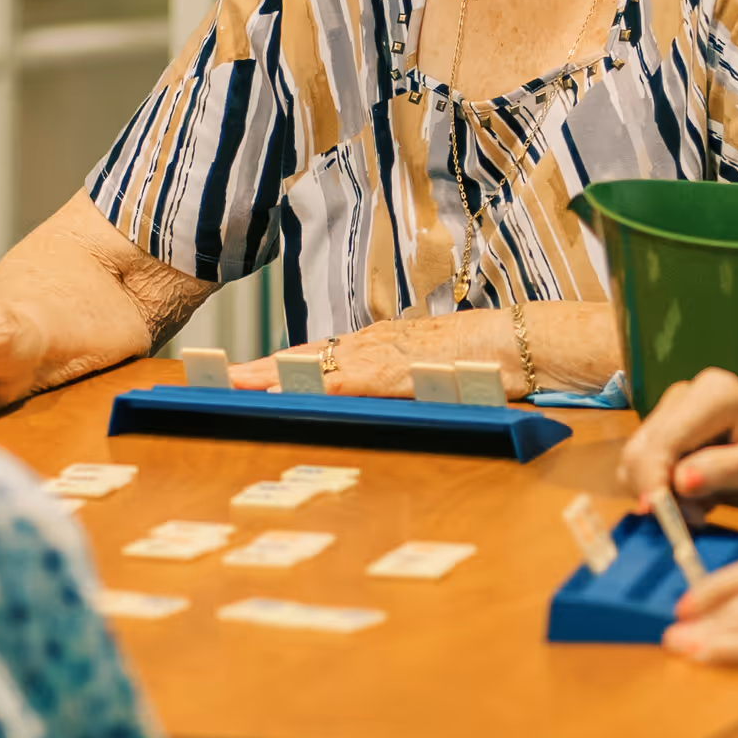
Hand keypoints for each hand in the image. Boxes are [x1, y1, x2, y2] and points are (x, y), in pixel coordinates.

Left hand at [230, 314, 524, 398]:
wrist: (518, 341)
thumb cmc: (486, 360)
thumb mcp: (435, 373)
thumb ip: (407, 382)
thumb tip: (390, 396)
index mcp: (382, 345)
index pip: (321, 353)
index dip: (283, 362)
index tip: (248, 371)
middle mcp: (374, 343)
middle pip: (306, 354)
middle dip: (261, 365)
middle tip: (219, 374)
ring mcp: (382, 355)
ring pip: (314, 364)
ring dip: (270, 373)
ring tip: (231, 381)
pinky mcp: (393, 371)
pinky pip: (342, 379)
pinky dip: (308, 384)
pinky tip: (283, 390)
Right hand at [619, 368, 737, 512]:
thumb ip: (724, 470)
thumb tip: (678, 481)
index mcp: (714, 395)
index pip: (662, 442)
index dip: (652, 481)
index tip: (660, 518)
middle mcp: (687, 393)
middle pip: (641, 449)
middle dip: (656, 491)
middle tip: (692, 521)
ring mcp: (676, 408)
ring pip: (638, 458)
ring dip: (660, 494)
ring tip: (701, 511)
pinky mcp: (670, 427)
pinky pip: (647, 464)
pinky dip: (663, 490)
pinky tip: (696, 499)